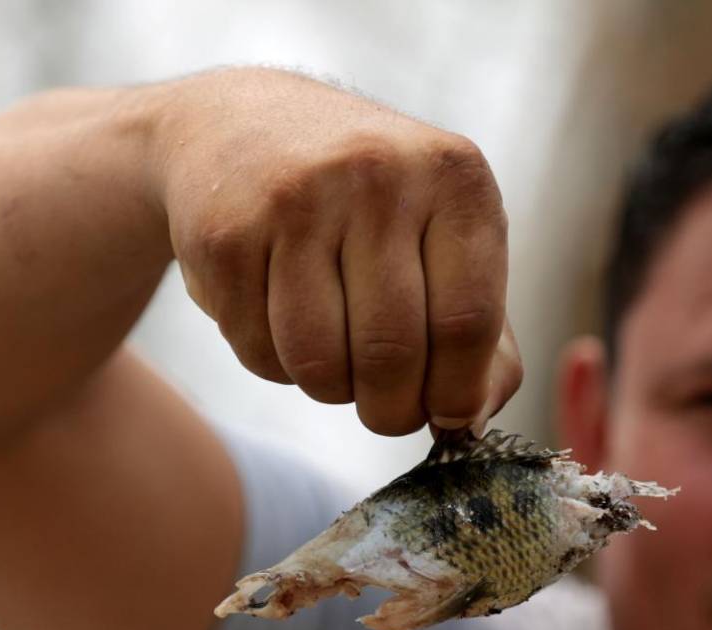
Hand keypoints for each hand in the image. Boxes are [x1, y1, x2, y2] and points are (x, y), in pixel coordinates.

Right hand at [151, 69, 522, 435]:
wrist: (237, 124)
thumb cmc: (367, 203)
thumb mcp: (444, 236)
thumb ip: (484, 334)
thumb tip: (469, 421)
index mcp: (454, 176)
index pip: (468, 320)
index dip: (458, 391)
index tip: (449, 417)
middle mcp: (378, 175)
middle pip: (394, 352)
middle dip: (392, 410)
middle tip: (386, 411)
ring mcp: (296, 200)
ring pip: (321, 364)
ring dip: (331, 390)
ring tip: (336, 361)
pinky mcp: (227, 234)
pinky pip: (260, 352)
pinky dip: (276, 366)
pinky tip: (281, 323)